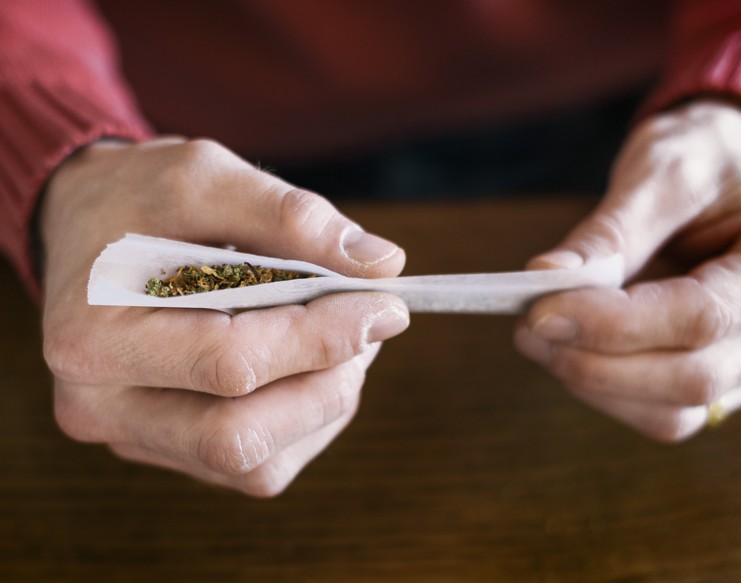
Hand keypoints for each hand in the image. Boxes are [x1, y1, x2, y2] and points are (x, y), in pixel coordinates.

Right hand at [40, 138, 408, 495]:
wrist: (85, 229)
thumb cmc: (138, 200)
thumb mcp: (203, 177)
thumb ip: (290, 215)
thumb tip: (383, 265)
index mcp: (92, 337)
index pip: (229, 365)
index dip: (323, 338)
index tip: (386, 302)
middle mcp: (102, 407)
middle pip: (241, 436)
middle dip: (329, 380)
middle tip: (374, 323)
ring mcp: (135, 439)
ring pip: (258, 462)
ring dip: (325, 399)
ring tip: (344, 333)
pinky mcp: (170, 451)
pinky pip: (258, 464)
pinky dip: (306, 417)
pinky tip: (313, 363)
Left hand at [515, 101, 740, 440]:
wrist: (735, 172)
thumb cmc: (709, 159)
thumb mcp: (664, 168)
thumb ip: (612, 229)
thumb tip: (546, 280)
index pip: (703, 317)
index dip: (615, 324)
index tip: (541, 309)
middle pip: (692, 378)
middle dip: (597, 361)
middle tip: (529, 327)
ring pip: (675, 412)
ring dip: (595, 383)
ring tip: (541, 336)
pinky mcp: (731, 383)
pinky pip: (664, 413)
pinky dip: (608, 389)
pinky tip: (573, 350)